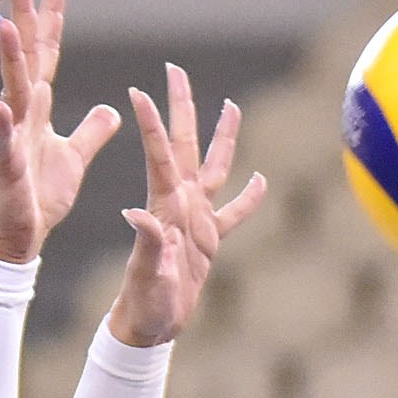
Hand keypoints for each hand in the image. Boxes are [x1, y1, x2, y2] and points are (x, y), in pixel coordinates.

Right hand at [0, 0, 120, 267]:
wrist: (20, 236)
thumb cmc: (41, 197)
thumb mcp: (74, 157)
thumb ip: (91, 131)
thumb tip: (112, 109)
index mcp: (37, 109)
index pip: (47, 53)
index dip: (51, 17)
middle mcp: (21, 115)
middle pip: (25, 58)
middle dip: (23, 19)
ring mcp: (10, 138)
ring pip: (11, 91)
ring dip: (9, 61)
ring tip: (4, 27)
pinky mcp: (7, 167)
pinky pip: (4, 143)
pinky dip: (2, 125)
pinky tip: (0, 107)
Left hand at [102, 62, 272, 347]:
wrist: (150, 327)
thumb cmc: (144, 304)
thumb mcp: (146, 275)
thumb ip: (147, 245)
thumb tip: (136, 215)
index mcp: (165, 206)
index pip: (160, 155)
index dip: (151, 123)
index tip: (140, 90)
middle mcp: (180, 204)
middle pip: (185, 145)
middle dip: (182, 107)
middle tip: (176, 70)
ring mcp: (196, 219)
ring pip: (214, 168)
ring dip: (222, 138)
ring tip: (231, 106)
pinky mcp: (209, 240)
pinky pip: (234, 214)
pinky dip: (249, 198)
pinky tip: (262, 180)